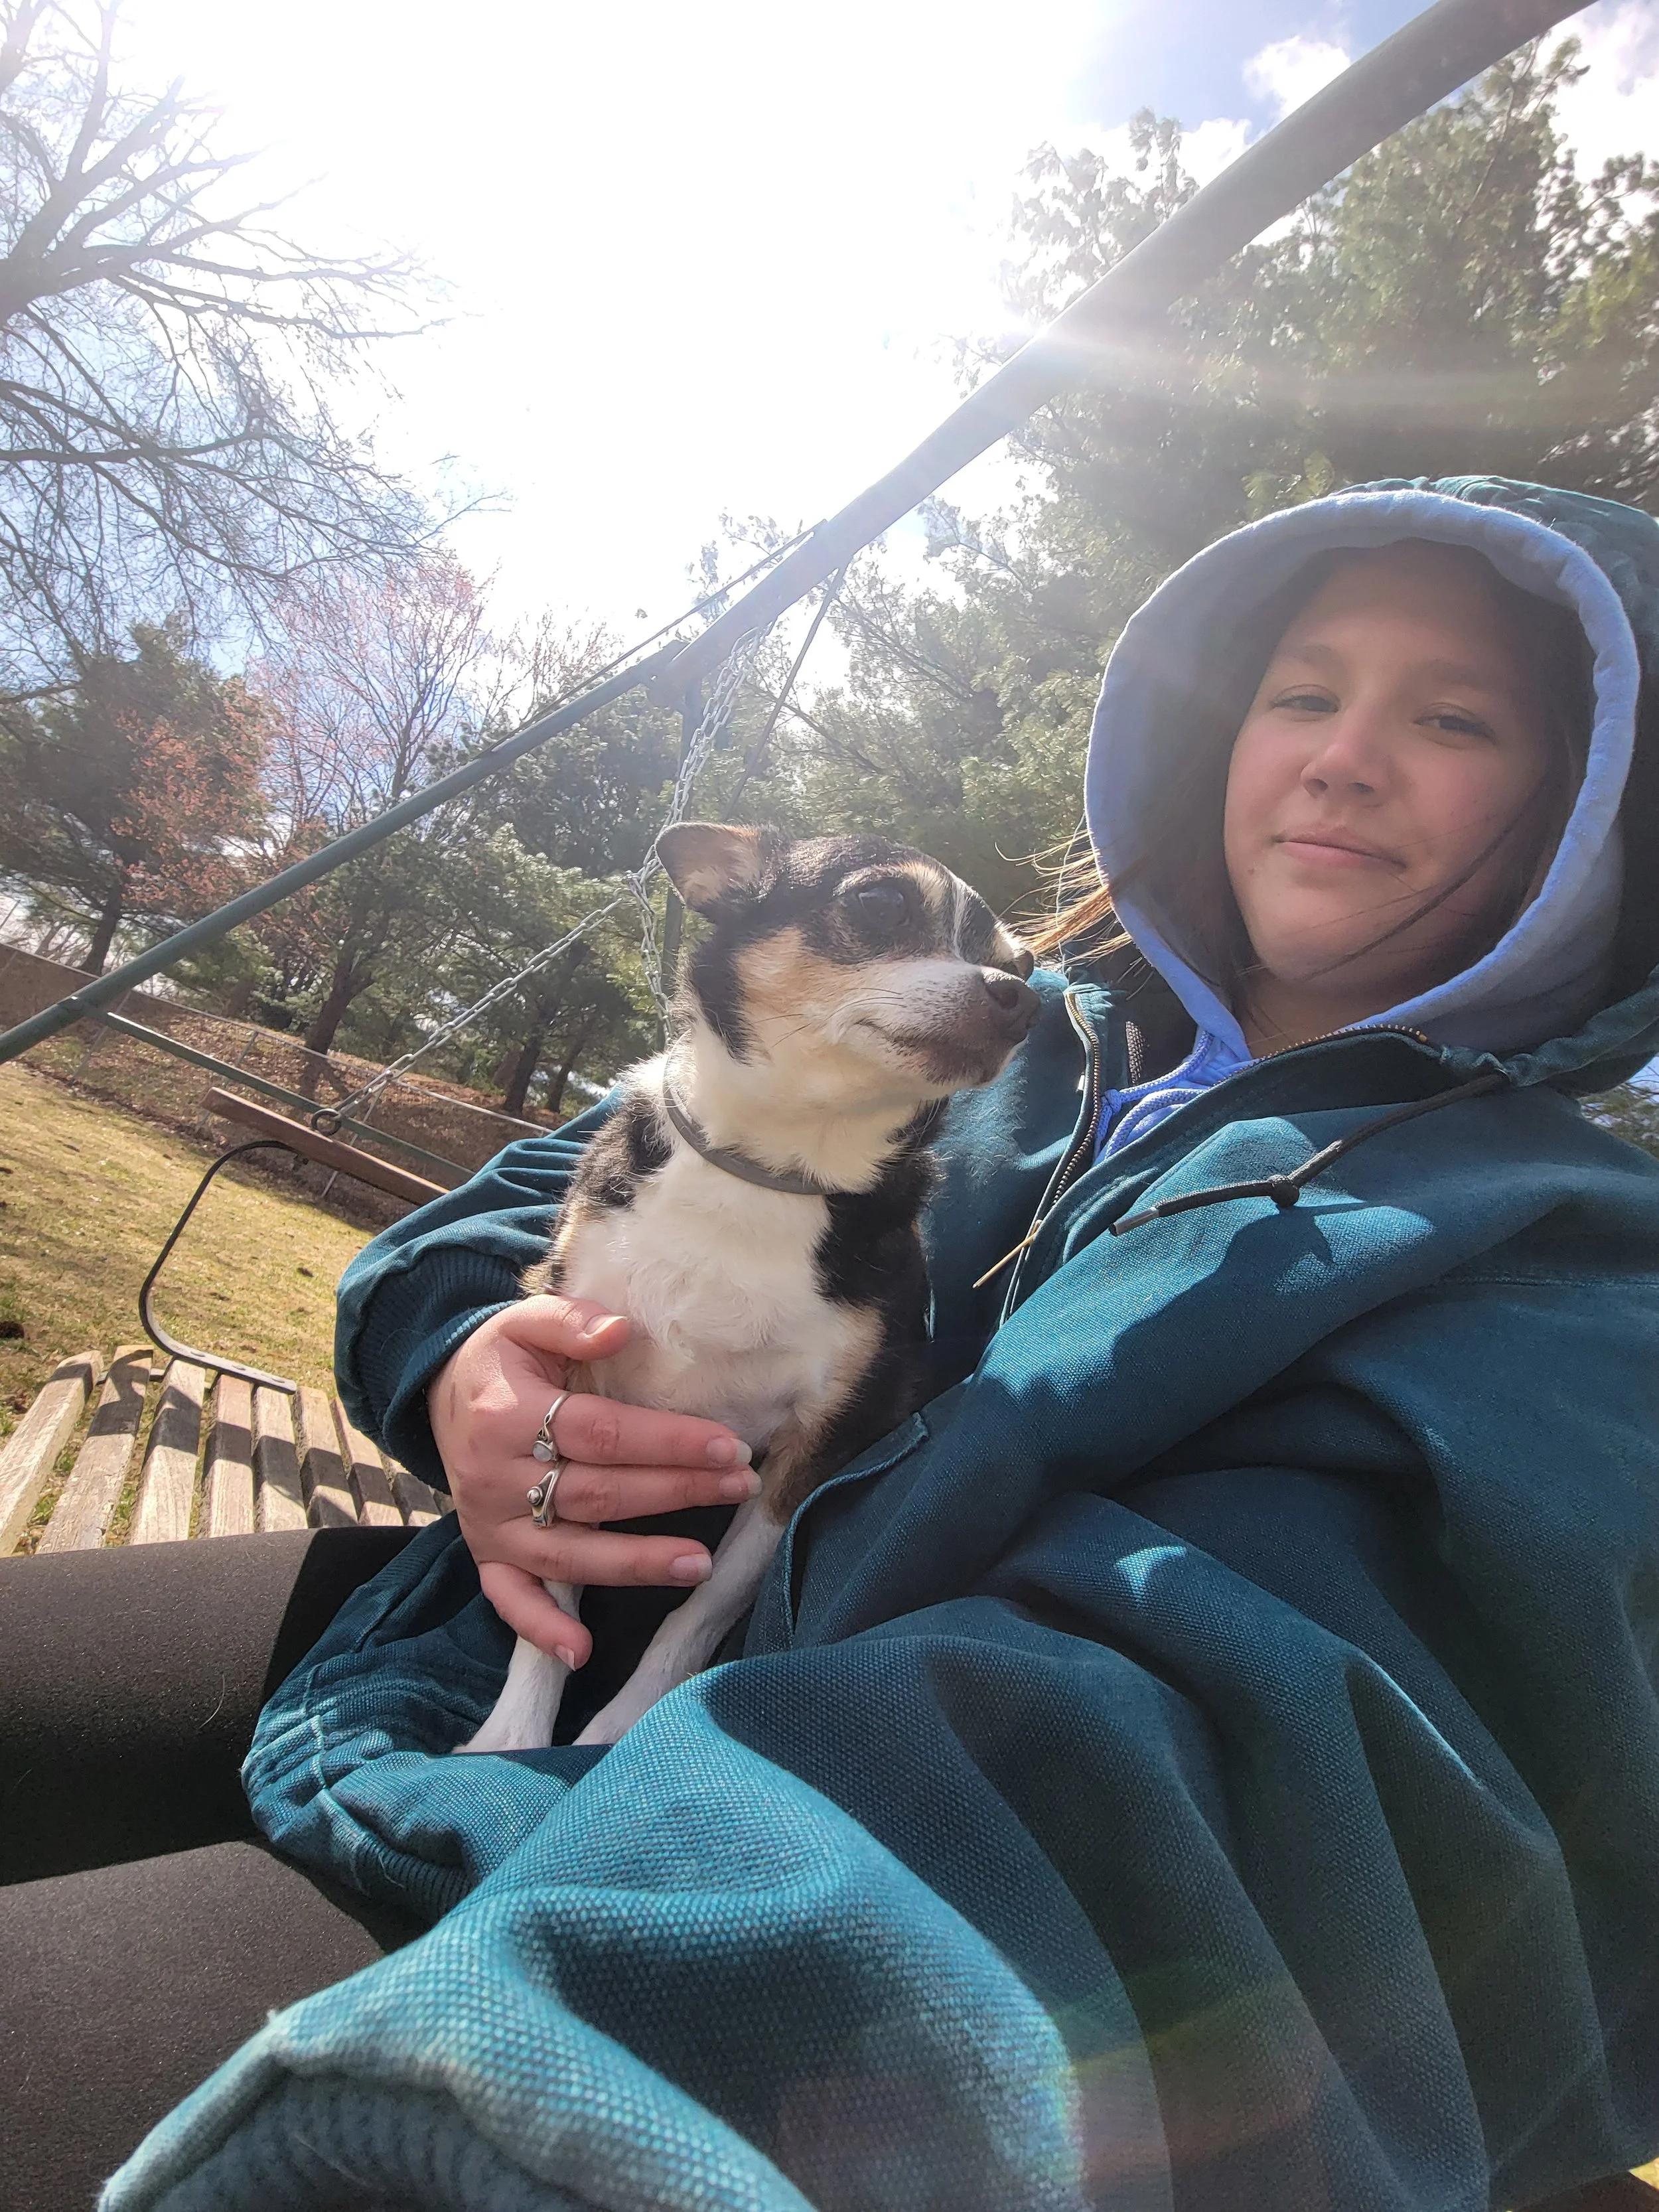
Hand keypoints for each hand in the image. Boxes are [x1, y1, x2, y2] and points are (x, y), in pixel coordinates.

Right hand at [427, 1294, 756, 1667]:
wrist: (436, 1395)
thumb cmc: (499, 1359)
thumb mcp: (524, 1321)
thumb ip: (571, 1321)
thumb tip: (621, 1331)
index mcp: (509, 1414)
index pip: (603, 1433)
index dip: (667, 1440)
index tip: (727, 1444)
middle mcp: (497, 1476)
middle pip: (598, 1493)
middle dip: (676, 1491)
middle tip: (740, 1487)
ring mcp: (490, 1523)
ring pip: (569, 1553)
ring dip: (635, 1564)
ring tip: (698, 1563)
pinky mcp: (487, 1554)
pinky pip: (509, 1599)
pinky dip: (541, 1628)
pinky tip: (581, 1651)